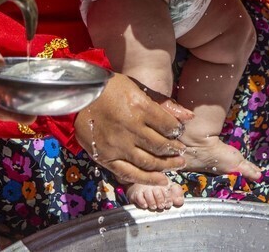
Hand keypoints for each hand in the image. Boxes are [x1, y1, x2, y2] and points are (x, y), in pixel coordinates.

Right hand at [74, 73, 192, 185]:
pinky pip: (129, 173)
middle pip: (161, 145)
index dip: (177, 131)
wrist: (79, 95)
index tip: (179, 132)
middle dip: (175, 150)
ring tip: (177, 164)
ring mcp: (118, 144)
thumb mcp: (138, 87)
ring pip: (148, 161)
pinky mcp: (106, 157)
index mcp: (140, 107)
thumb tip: (189, 116)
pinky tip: (161, 180)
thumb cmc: (111, 88)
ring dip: (166, 165)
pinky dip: (147, 179)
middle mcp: (130, 128)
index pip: (168, 125)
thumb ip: (164, 103)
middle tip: (181, 152)